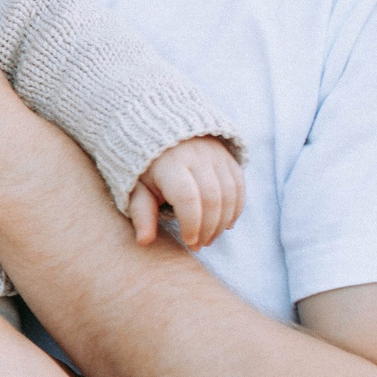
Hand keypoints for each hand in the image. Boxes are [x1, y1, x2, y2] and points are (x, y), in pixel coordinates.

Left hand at [130, 138, 244, 249]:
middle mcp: (197, 156)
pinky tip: (225, 225)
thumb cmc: (146, 167)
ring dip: (222, 222)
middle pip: (212, 198)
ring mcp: (216, 155)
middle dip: (208, 228)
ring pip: (230, 194)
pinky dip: (235, 210)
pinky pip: (239, 187)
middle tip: (198, 245)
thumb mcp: (137, 188)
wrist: (164, 131)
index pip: (188, 197)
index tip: (188, 242)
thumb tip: (143, 242)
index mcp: (171, 163)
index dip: (192, 224)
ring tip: (209, 238)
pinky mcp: (229, 158)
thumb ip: (142, 214)